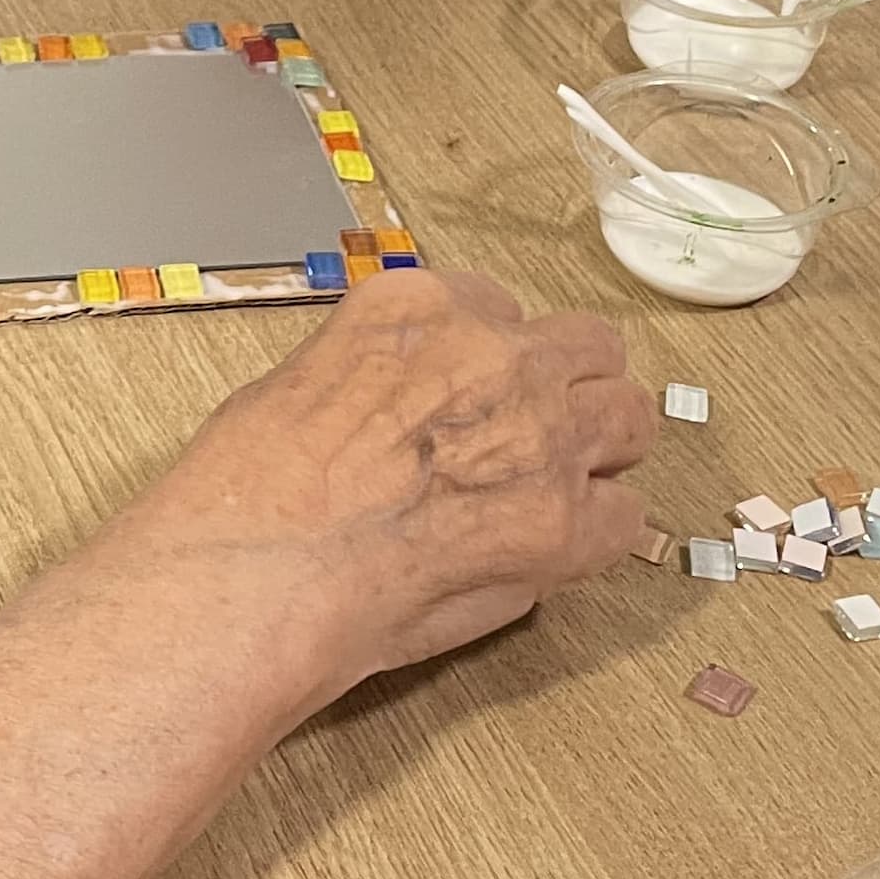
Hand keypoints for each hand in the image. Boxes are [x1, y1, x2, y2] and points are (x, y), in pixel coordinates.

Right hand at [122, 266, 652, 688]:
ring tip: (562, 489)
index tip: (479, 392)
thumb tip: (412, 420)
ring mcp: (539, 432)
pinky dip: (595, 536)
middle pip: (586, 346)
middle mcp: (492, 354)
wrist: (258, 572)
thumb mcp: (297, 387)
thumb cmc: (249, 493)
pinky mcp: (564, 518)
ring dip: (602, 448)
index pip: (497, 306)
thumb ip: (380, 384)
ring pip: (630, 413)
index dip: (492, 357)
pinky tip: (550, 554)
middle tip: (538, 435)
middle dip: (569, 387)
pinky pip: (624, 516)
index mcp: (418, 310)